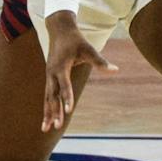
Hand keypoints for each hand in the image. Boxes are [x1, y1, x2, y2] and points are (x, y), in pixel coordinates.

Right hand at [41, 11, 117, 132]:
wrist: (59, 30)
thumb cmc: (76, 40)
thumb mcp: (89, 49)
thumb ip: (100, 61)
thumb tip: (116, 70)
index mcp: (61, 67)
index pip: (65, 85)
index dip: (67, 98)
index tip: (69, 111)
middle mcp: (52, 74)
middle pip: (53, 95)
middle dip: (55, 111)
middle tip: (58, 126)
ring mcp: (49, 77)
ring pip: (47, 98)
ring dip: (47, 113)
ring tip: (45, 129)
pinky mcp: (49, 78)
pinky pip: (47, 95)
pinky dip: (47, 107)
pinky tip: (47, 120)